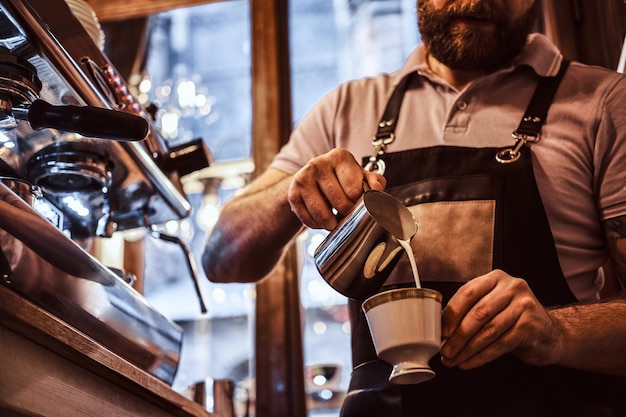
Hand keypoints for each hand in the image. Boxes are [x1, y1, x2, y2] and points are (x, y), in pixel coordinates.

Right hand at [287, 148, 385, 229]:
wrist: (313, 180)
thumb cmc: (342, 179)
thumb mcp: (360, 176)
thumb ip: (374, 181)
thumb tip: (377, 188)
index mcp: (339, 156)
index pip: (354, 190)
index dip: (359, 204)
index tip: (358, 204)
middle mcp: (318, 163)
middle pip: (339, 202)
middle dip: (347, 214)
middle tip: (348, 214)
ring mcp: (303, 177)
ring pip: (321, 213)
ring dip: (331, 223)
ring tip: (335, 221)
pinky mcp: (292, 193)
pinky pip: (307, 219)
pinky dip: (316, 225)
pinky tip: (321, 220)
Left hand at [440, 269, 560, 369]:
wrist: (548, 334)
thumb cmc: (513, 319)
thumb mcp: (492, 305)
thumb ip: (470, 310)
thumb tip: (441, 327)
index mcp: (496, 278)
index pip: (468, 293)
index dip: (452, 314)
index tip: (441, 331)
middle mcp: (512, 288)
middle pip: (478, 313)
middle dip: (458, 335)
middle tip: (445, 351)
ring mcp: (524, 306)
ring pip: (488, 331)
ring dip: (467, 349)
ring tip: (454, 359)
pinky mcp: (530, 327)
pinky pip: (500, 344)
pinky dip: (481, 356)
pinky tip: (469, 363)